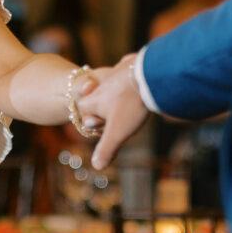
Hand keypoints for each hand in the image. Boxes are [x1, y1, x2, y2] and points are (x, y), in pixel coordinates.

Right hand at [84, 56, 147, 170]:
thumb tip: (97, 167)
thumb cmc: (131, 104)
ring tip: (134, 105)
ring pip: (111, 89)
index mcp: (94, 100)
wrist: (148, 74)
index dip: (93, 123)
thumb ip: (106, 149)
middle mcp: (101, 86)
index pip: (83, 113)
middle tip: (123, 117)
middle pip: (97, 102)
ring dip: (119, 98)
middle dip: (106, 112)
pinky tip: (141, 85)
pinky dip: (130, 81)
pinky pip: (125, 73)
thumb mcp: (118, 132)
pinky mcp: (128, 65)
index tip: (107, 127)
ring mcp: (115, 74)